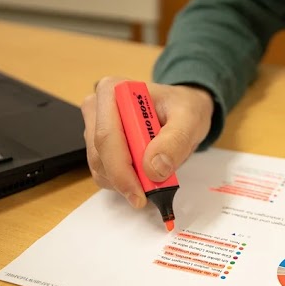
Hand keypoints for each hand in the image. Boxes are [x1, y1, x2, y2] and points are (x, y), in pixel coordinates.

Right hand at [81, 77, 213, 207]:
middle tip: (150, 195)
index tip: (141, 192)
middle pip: (99, 154)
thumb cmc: (184, 109)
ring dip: (125, 182)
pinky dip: (124, 182)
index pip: (107, 136)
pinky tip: (143, 177)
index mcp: (114, 91)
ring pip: (99, 168)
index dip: (121, 169)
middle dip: (125, 180)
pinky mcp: (98, 145)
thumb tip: (154, 168)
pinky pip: (104, 173)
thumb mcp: (190, 120)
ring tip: (154, 179)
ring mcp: (94, 127)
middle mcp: (98, 107)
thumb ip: (174, 142)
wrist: (182, 111)